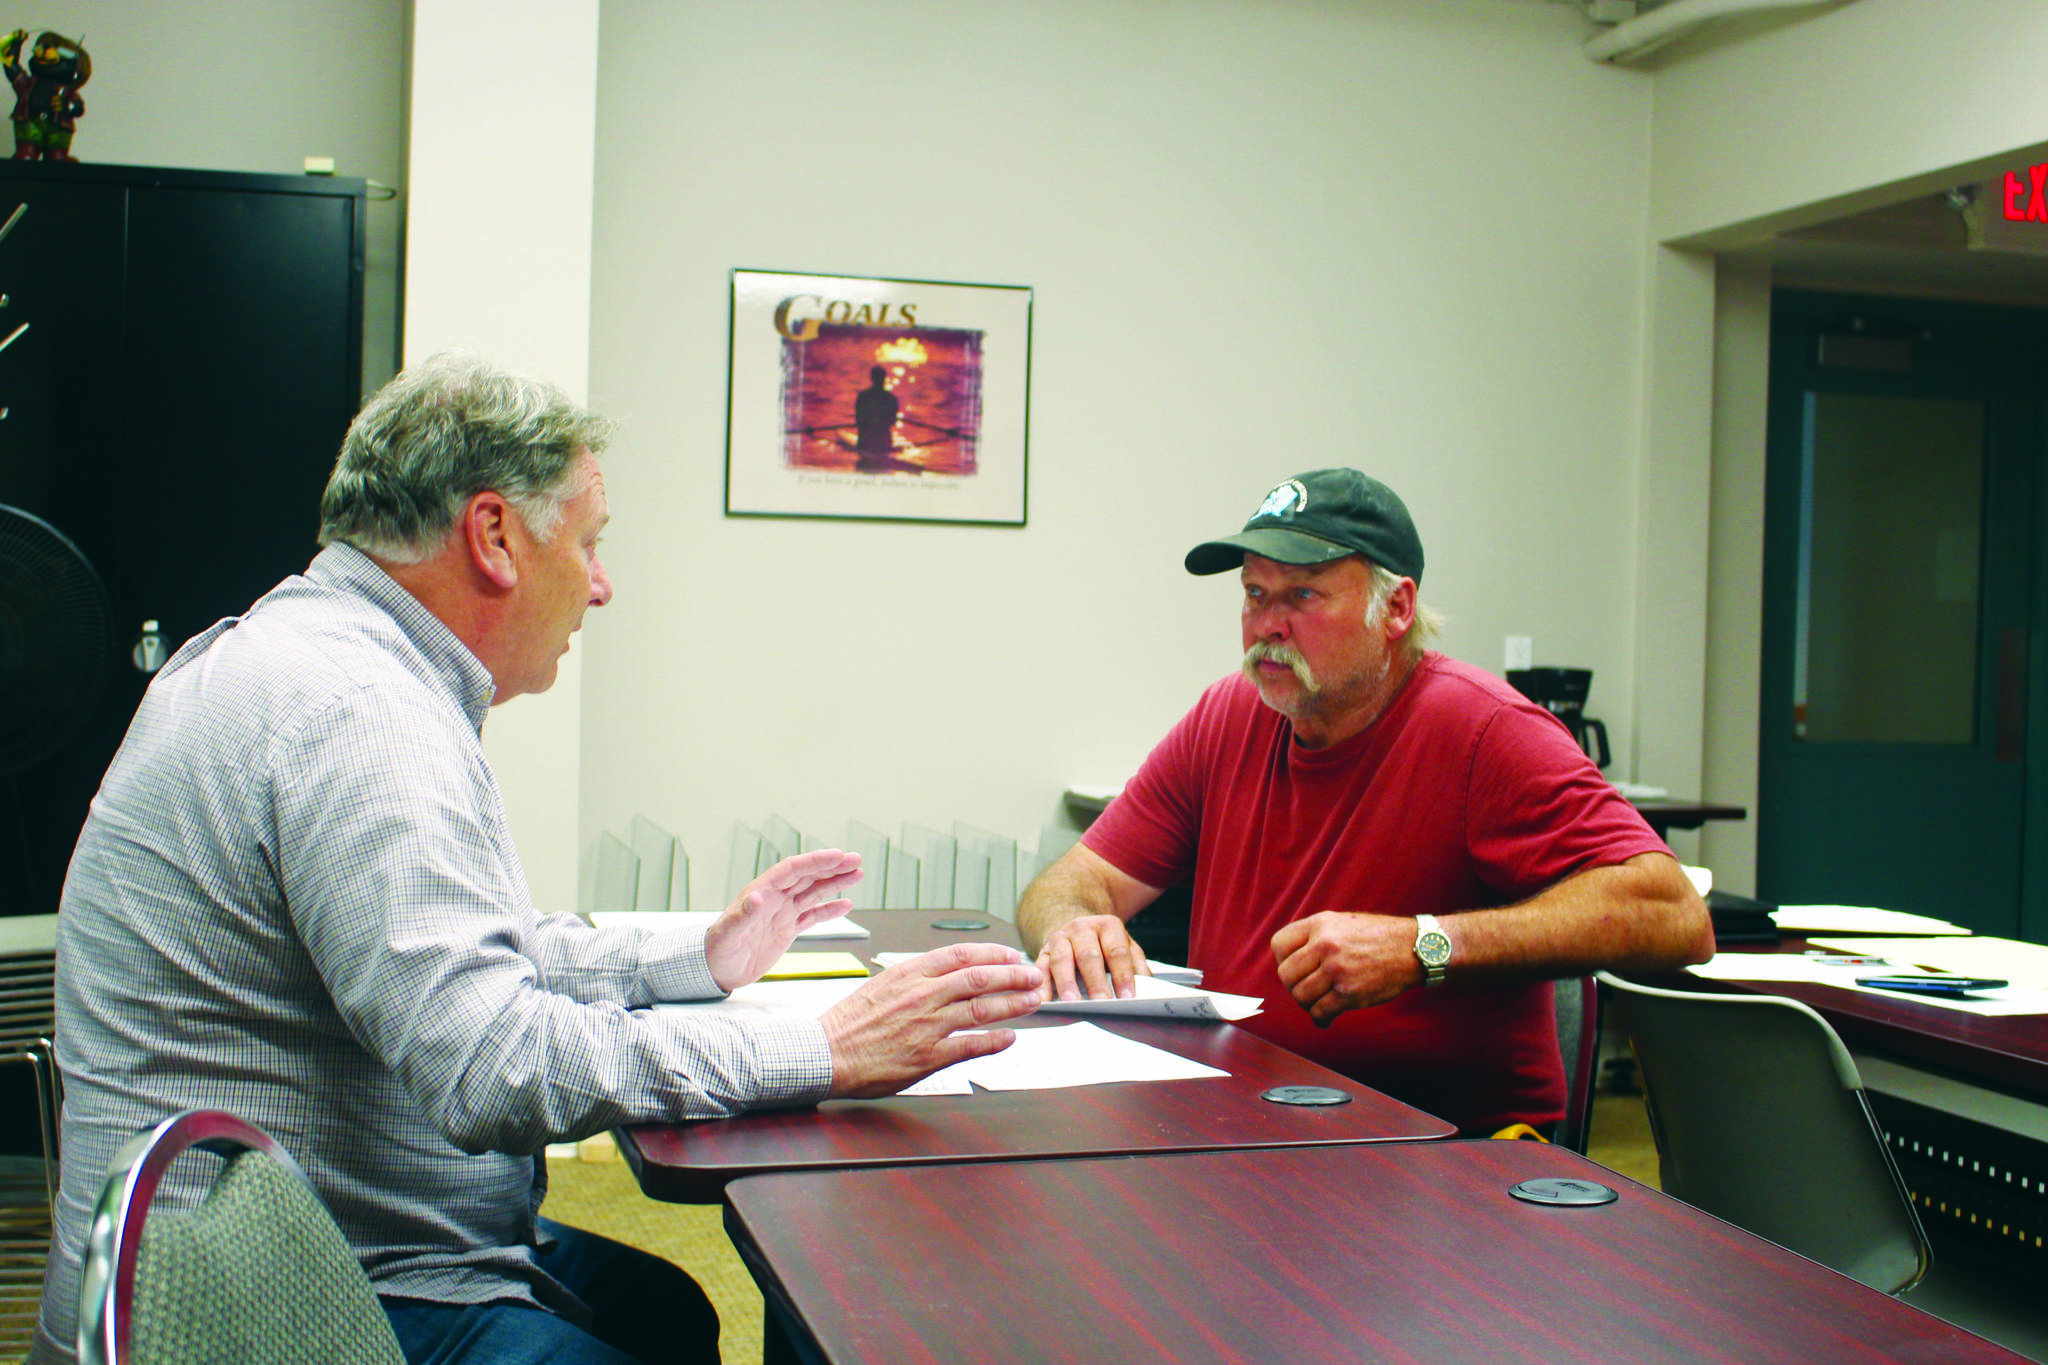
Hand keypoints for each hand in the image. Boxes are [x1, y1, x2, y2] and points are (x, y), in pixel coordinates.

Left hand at [704, 848, 861, 991]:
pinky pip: (812, 916)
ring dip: (835, 883)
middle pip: (807, 876)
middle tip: (855, 859)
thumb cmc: (717, 950)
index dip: (815, 861)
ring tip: (857, 874)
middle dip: (831, 867)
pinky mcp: (787, 930)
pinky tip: (845, 904)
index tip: (837, 855)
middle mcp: (774, 899)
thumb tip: (757, 897)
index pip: (792, 870)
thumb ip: (743, 915)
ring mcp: (782, 913)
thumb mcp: (729, 933)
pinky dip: (830, 910)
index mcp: (761, 893)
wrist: (716, 971)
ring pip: (813, 892)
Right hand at [821, 944, 1044, 1097]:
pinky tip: (1009, 1037)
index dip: (993, 953)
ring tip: (1032, 1002)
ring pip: (981, 1009)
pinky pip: (970, 1046)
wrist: (825, 1053)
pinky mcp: (927, 1056)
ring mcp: (926, 1026)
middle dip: (1013, 975)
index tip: (1012, 955)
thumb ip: (916, 978)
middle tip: (1034, 976)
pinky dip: (994, 1041)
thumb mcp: (882, 984)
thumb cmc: (850, 1022)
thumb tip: (949, 973)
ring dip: (1012, 1004)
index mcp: (909, 973)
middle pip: (979, 978)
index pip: (961, 954)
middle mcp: (921, 995)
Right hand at [1035, 914, 1148, 1001]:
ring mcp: (1060, 938)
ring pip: (1062, 960)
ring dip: (1066, 983)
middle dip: (1095, 981)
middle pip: (1089, 955)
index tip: (1127, 997)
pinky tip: (1044, 1000)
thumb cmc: (1104, 944)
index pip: (1117, 951)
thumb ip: (1137, 966)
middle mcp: (1082, 929)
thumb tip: (1148, 990)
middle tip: (1101, 1003)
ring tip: (1072, 1003)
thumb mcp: (1126, 947)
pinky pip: (1040, 968)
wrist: (1078, 929)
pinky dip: (1041, 985)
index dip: (1122, 975)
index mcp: (1107, 926)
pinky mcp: (1043, 951)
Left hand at [1271, 912, 1421, 1025]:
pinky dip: (1320, 1019)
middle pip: (1286, 975)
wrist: (1413, 949)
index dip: (1283, 959)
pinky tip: (1325, 1019)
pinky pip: (1320, 1012)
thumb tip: (1289, 958)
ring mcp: (1337, 970)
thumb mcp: (1341, 922)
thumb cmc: (1377, 936)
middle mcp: (1325, 945)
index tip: (1295, 967)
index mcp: (1320, 924)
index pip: (1279, 945)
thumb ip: (1314, 935)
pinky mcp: (1349, 994)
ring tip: (1318, 1002)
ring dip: (1307, 1004)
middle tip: (1307, 989)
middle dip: (1293, 985)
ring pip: (1301, 996)